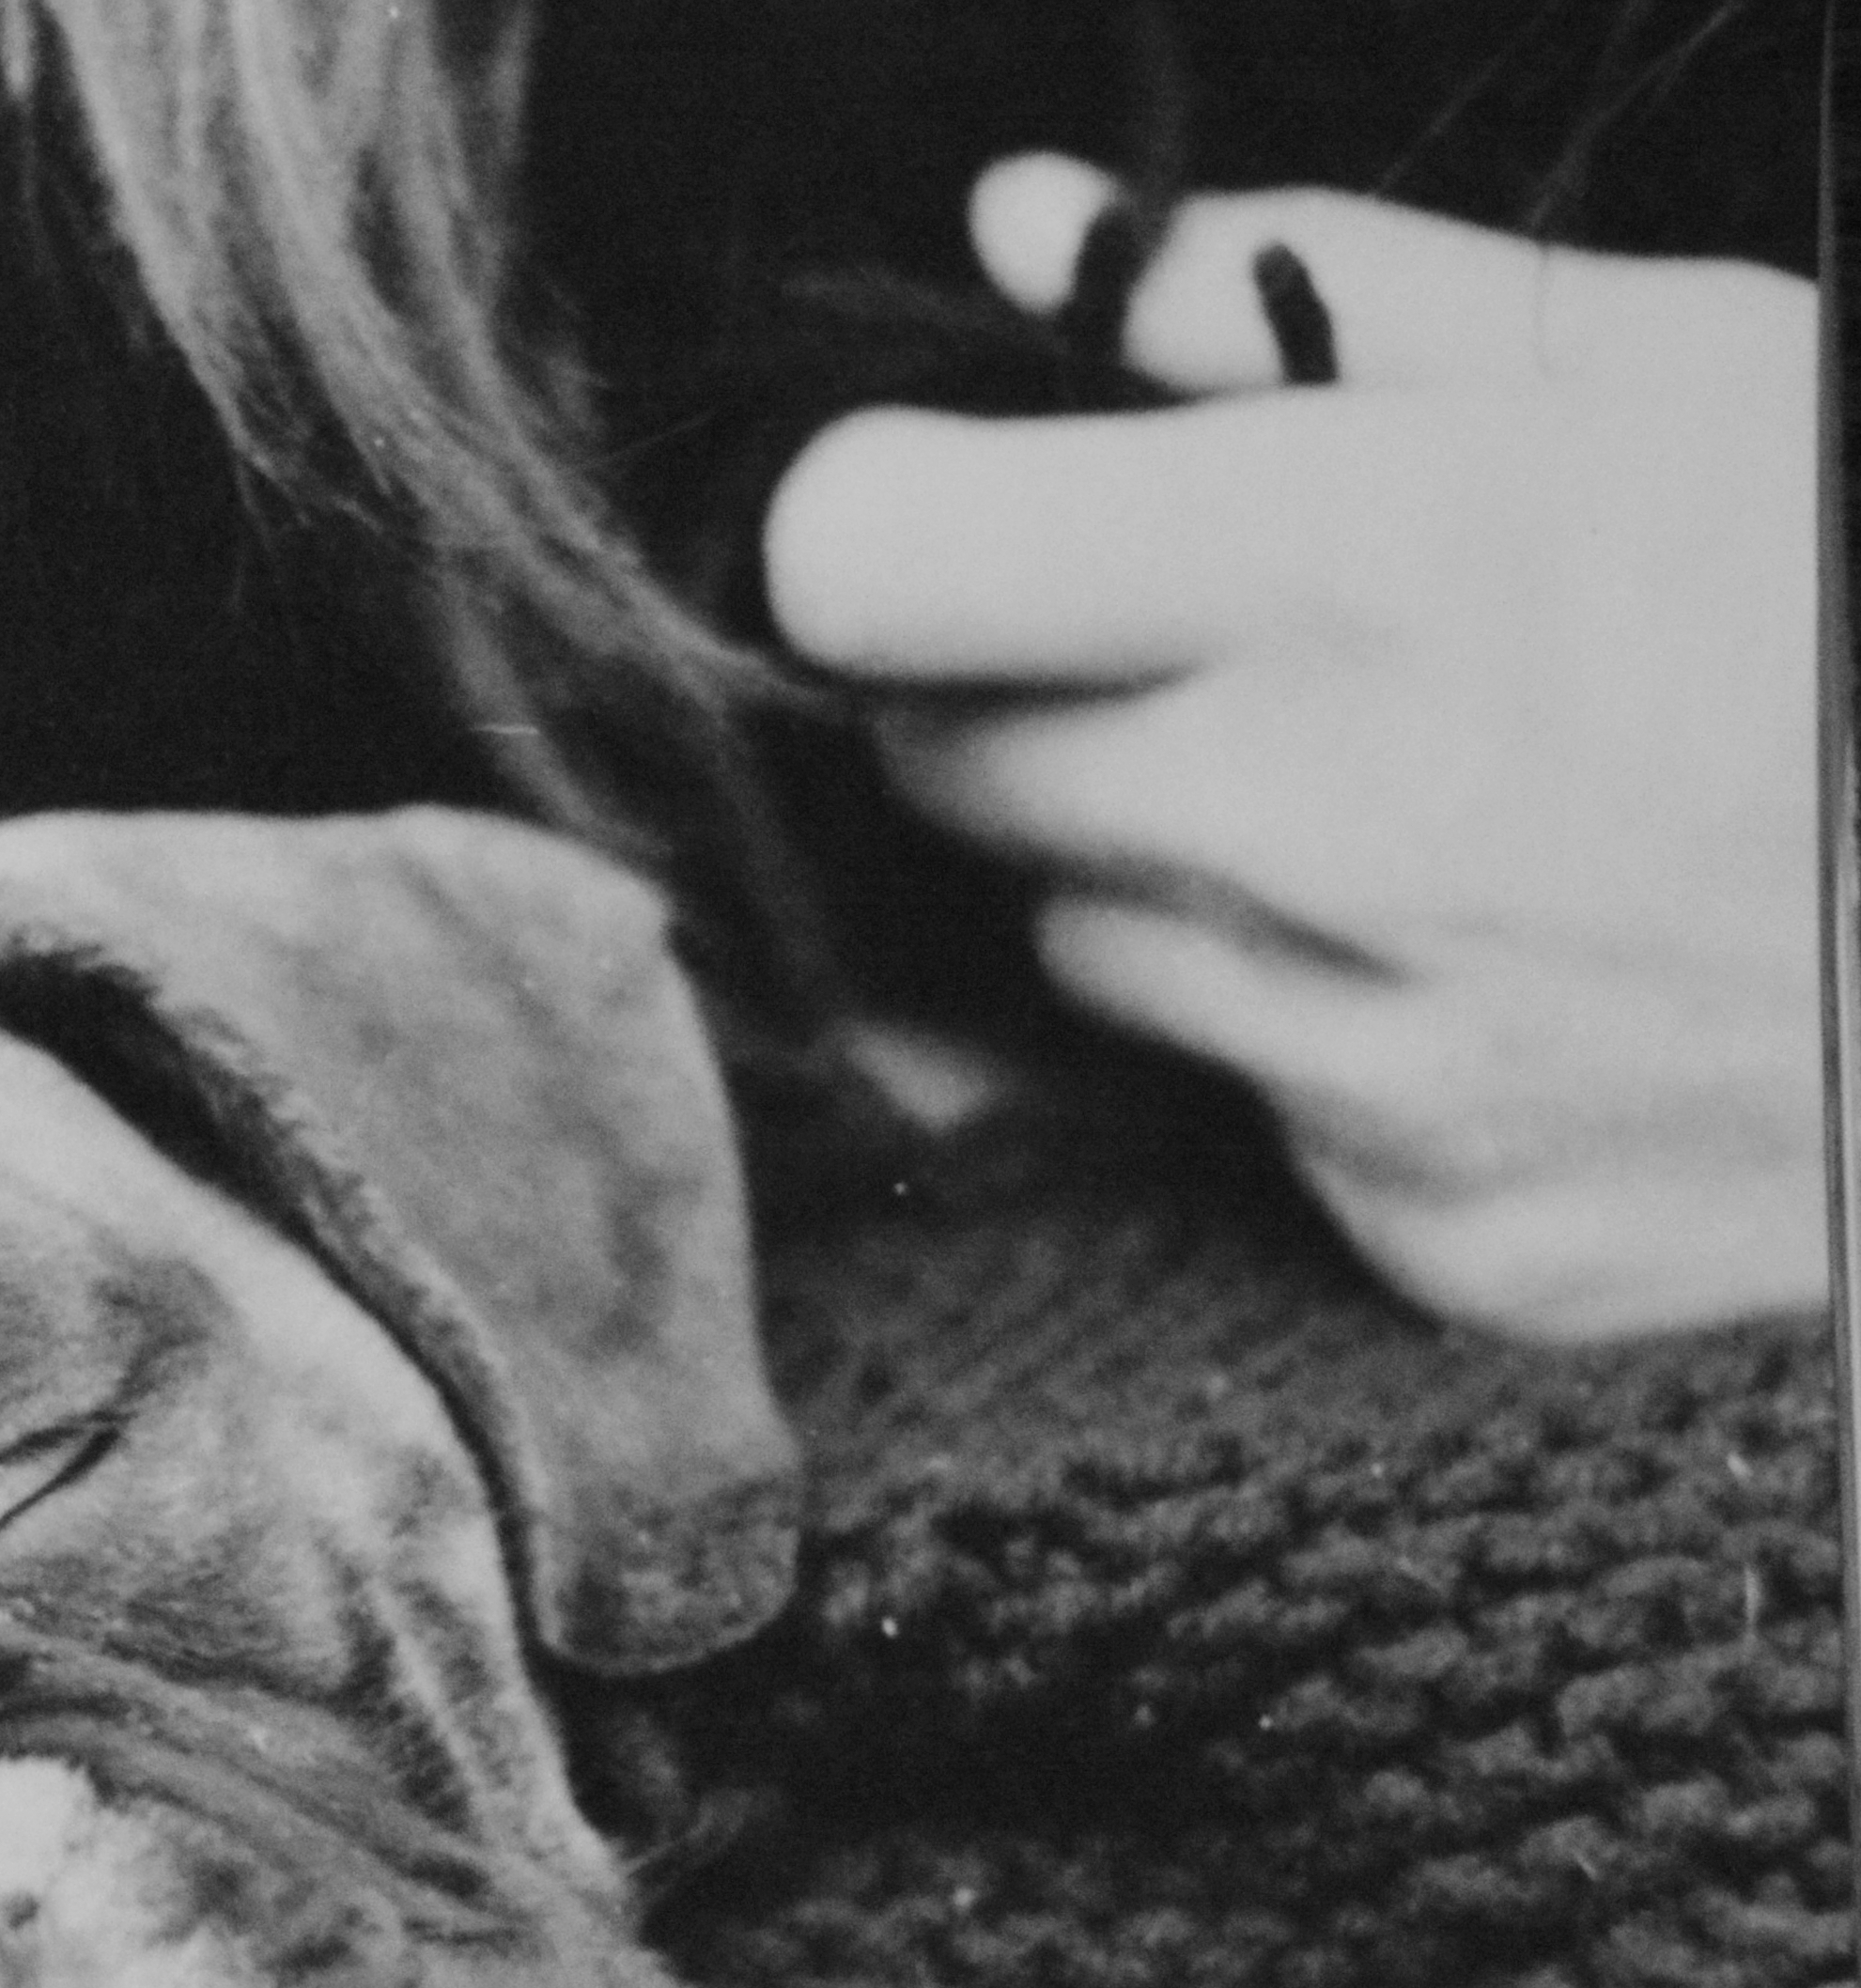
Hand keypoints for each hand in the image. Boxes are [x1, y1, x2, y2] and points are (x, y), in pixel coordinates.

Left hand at [763, 156, 1821, 1341]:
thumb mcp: (1634, 363)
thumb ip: (1280, 294)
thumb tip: (1029, 239)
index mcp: (1359, 564)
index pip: (871, 569)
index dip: (885, 535)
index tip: (946, 524)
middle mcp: (1328, 834)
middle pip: (952, 770)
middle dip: (1039, 702)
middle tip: (1241, 660)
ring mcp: (1380, 1067)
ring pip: (1096, 948)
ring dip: (1188, 875)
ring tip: (1425, 813)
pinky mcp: (1433, 1231)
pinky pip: (1255, 1119)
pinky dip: (1330, 1044)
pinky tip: (1506, 973)